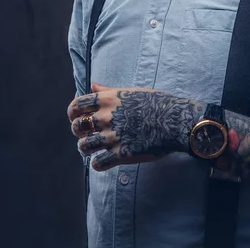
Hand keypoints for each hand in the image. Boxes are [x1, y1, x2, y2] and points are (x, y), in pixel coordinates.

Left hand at [67, 83, 203, 170]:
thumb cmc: (156, 103)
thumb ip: (109, 90)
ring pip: (84, 146)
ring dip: (86, 148)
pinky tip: (105, 160)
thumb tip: (92, 85)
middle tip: (87, 134)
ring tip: (93, 148)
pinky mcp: (121, 154)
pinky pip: (98, 163)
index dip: (73, 113)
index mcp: (108, 99)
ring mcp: (113, 136)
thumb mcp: (132, 92)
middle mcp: (107, 117)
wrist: (175, 121)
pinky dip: (98, 164)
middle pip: (77, 127)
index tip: (76, 117)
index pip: (77, 105)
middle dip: (78, 131)